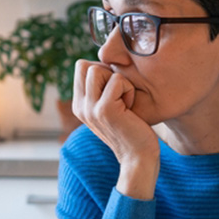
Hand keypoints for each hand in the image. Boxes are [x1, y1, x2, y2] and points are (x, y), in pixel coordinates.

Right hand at [72, 60, 159, 199]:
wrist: (139, 157)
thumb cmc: (132, 129)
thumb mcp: (112, 107)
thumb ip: (102, 88)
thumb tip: (105, 61)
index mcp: (79, 105)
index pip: (81, 67)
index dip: (102, 71)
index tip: (114, 92)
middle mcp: (80, 107)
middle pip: (85, 65)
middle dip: (107, 73)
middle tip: (120, 96)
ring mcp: (89, 109)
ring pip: (97, 69)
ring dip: (118, 81)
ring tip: (125, 102)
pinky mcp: (104, 109)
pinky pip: (117, 79)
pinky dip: (129, 90)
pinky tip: (131, 108)